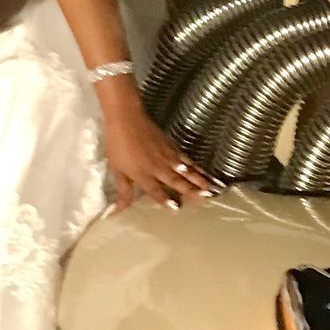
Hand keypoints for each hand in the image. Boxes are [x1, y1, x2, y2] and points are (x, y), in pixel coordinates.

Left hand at [99, 86, 216, 211]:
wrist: (127, 118)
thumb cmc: (118, 145)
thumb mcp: (117, 170)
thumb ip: (123, 192)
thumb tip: (117, 211)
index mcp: (144, 175)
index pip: (157, 192)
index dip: (166, 200)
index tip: (177, 208)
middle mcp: (159, 168)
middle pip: (177, 181)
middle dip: (192, 190)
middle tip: (207, 197)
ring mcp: (167, 157)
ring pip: (186, 170)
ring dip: (199, 179)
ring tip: (212, 187)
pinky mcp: (172, 146)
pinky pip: (187, 159)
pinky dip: (196, 166)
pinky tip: (203, 170)